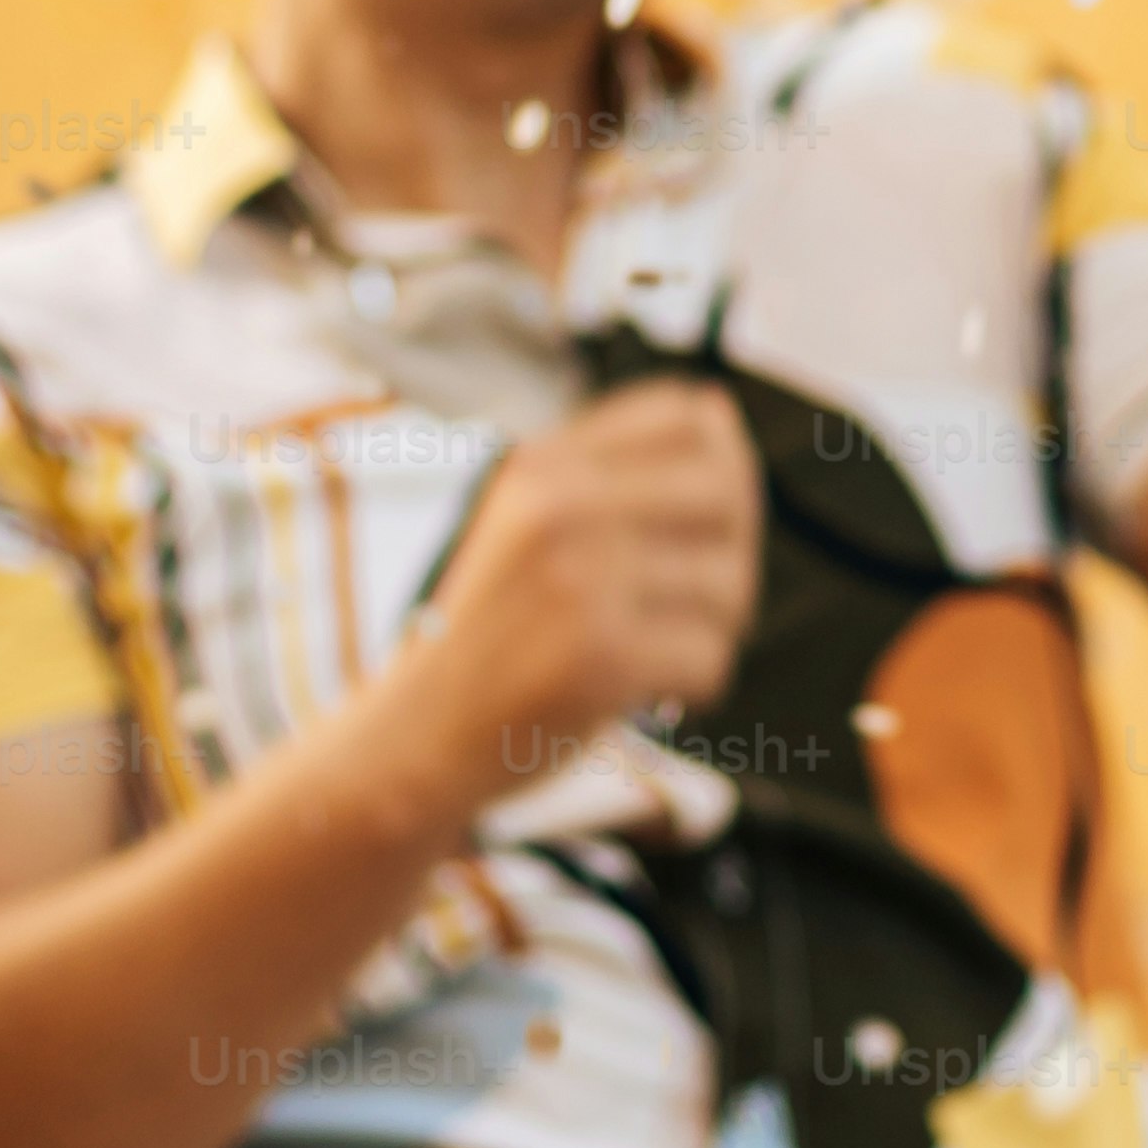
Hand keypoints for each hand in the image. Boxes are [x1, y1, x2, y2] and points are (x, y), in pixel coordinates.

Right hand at [403, 380, 761, 779]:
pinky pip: (710, 656)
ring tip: (662, 648)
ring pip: (728, 583)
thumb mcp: (522, 523)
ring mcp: (579, 582)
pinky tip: (651, 690)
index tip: (707, 517)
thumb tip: (719, 411)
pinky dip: (695, 684)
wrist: (413, 737)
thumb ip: (608, 469)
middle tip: (700, 597)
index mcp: (541, 466)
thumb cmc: (489, 633)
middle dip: (734, 550)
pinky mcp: (600, 657)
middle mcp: (558, 509)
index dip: (724, 462)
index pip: (685, 414)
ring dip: (713, 628)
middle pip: (723, 493)